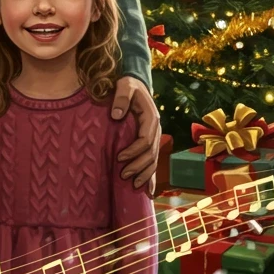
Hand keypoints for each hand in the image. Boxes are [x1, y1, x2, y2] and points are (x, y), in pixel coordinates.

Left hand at [112, 76, 160, 192]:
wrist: (137, 84)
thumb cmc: (128, 86)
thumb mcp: (124, 86)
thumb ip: (121, 98)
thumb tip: (116, 115)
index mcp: (151, 118)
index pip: (145, 140)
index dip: (133, 151)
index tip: (118, 158)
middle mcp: (156, 130)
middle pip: (151, 154)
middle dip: (138, 167)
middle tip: (123, 176)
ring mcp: (155, 137)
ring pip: (154, 160)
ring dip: (145, 174)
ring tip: (134, 186)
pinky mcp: (150, 141)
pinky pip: (152, 161)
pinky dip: (150, 176)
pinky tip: (147, 190)